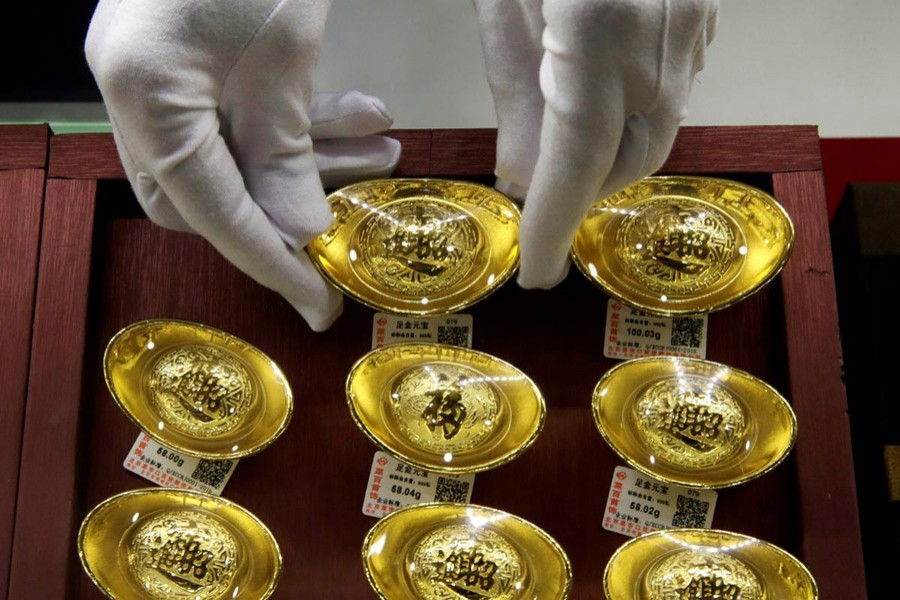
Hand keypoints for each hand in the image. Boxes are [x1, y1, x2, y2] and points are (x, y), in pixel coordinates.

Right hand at [85, 0, 399, 330]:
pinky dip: (293, 122)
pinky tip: (358, 110)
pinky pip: (234, 114)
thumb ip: (284, 148)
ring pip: (228, 153)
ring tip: (383, 145)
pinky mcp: (184, 54)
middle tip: (351, 207)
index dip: (271, 263)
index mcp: (144, 91)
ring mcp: (153, 70)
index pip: (210, 209)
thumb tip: (297, 233)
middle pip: (205, 191)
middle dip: (284, 207)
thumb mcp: (285, 48)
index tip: (318, 305)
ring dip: (307, 159)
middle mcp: (132, 88)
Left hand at [474, 0, 717, 287]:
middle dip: (585, 190)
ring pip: (664, 123)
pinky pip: (680, 81)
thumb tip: (523, 177)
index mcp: (598, 23)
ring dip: (614, 150)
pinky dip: (641, 106)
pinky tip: (609, 90)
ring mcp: (693, 16)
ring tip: (566, 140)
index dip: (558, 223)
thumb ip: (515, 86)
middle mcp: (662, 29)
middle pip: (633, 153)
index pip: (579, 158)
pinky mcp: (705, 5)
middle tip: (544, 200)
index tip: (539, 270)